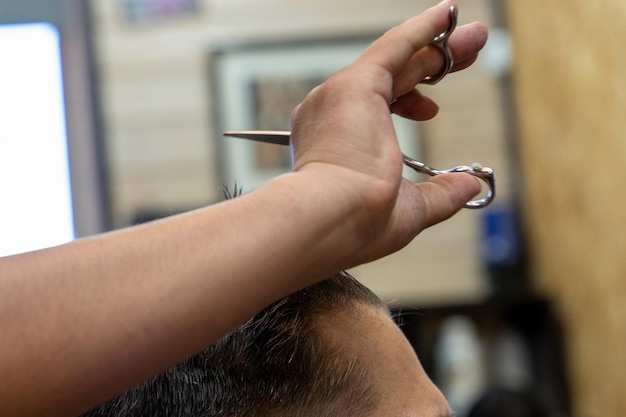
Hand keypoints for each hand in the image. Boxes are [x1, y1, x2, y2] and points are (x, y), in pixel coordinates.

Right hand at [289, 0, 487, 265]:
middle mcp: (332, 114)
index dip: (411, 104)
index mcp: (337, 144)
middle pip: (393, 79)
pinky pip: (394, 47)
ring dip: (438, 47)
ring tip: (477, 37)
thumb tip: (469, 186)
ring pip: (397, 61)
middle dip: (433, 65)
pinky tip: (447, 15)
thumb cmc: (356, 225)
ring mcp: (339, 96)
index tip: (434, 109)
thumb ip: (440, 194)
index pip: (379, 110)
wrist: (330, 221)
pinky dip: (422, 30)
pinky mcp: (354, 84)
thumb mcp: (409, 210)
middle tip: (468, 52)